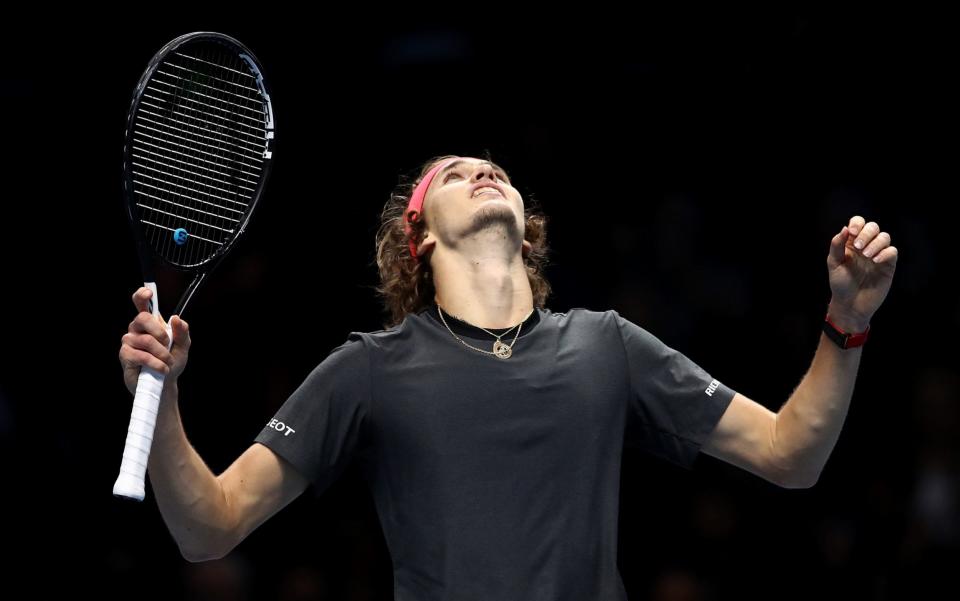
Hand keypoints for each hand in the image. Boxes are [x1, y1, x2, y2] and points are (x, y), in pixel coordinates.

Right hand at [119, 287, 191, 394]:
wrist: (165, 383)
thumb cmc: (172, 362)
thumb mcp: (183, 346)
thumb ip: (182, 332)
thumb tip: (176, 319)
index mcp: (150, 323)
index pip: (141, 304)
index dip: (142, 295)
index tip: (148, 293)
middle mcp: (137, 329)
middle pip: (142, 317)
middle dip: (159, 331)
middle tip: (168, 343)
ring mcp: (129, 341)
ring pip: (146, 340)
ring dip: (162, 353)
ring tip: (168, 362)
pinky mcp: (125, 355)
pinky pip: (141, 355)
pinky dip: (156, 363)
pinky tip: (163, 369)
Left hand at [826, 216, 897, 330]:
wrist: (850, 304)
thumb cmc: (840, 284)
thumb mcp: (834, 264)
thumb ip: (837, 246)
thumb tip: (844, 229)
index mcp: (851, 243)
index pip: (858, 224)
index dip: (857, 223)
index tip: (852, 232)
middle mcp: (866, 246)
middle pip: (873, 227)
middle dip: (866, 233)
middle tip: (859, 247)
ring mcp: (878, 255)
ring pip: (884, 237)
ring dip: (876, 243)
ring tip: (867, 256)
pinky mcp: (888, 265)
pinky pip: (892, 252)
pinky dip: (885, 253)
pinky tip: (875, 261)